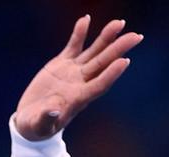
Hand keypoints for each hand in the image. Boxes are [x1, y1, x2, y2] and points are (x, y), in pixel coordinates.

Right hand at [14, 16, 142, 140]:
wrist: (31, 119)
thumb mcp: (40, 125)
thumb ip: (47, 118)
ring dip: (106, 38)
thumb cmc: (37, 127)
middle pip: (104, 63)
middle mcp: (81, 83)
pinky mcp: (61, 64)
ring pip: (94, 52)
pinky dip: (79, 33)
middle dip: (119, 49)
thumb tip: (54, 110)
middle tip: (136, 36)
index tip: (125, 61)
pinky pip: (74, 46)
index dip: (112, 73)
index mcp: (79, 99)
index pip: (100, 84)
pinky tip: (86, 19)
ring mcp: (73, 72)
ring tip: (120, 23)